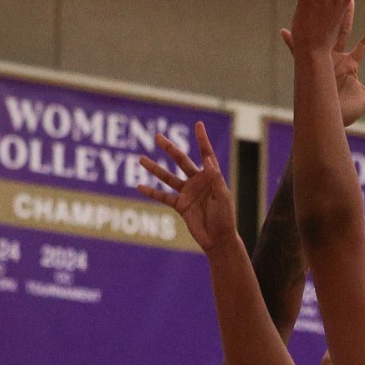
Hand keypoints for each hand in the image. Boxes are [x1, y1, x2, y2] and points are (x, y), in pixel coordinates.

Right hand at [138, 122, 238, 255]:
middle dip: (169, 149)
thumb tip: (208, 160)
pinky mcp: (180, 206)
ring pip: (168, 177)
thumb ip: (215, 179)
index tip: (198, 124)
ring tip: (141, 159)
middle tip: (157, 136)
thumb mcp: (223, 197)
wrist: (218, 239)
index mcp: (211, 177)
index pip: (206, 154)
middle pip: (181, 161)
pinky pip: (163, 197)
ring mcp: (187, 193)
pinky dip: (151, 192)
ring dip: (155, 168)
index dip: (202, 139)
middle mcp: (197, 182)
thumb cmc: (225, 218)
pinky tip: (139, 186)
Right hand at [281, 0, 364, 125]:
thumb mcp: (364, 100)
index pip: (364, 43)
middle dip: (346, 15)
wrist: (325, 121)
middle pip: (344, 32)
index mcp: (351, 65)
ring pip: (324, 35)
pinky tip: (285, 31)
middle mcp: (337, 59)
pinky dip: (292, 43)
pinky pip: (299, 53)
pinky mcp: (310, 67)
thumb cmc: (345, 113)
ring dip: (323, 19)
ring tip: (322, 1)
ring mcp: (323, 61)